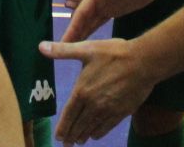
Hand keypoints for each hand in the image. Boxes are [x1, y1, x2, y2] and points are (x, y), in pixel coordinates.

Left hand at [38, 37, 153, 143]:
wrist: (142, 62)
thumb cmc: (113, 53)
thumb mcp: (86, 48)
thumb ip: (62, 51)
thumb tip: (40, 47)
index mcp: (82, 90)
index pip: (68, 114)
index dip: (62, 127)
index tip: (58, 137)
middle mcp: (93, 104)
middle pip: (79, 125)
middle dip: (71, 136)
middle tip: (66, 144)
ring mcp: (108, 110)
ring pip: (92, 128)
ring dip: (83, 136)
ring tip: (78, 141)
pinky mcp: (121, 113)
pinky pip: (106, 127)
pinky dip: (98, 133)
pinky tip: (95, 135)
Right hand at [61, 0, 165, 42]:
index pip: (82, 10)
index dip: (73, 25)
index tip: (64, 39)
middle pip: (82, 18)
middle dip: (73, 32)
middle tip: (63, 48)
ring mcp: (105, 5)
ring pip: (89, 21)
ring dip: (80, 33)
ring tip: (70, 47)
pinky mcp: (112, 10)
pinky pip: (98, 22)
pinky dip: (90, 31)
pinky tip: (85, 40)